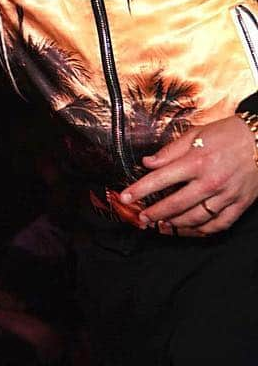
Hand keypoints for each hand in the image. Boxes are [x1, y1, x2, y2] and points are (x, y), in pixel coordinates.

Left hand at [120, 116, 257, 234]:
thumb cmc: (228, 134)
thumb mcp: (196, 134)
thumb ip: (170, 151)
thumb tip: (147, 163)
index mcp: (197, 161)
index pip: (160, 179)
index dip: (140, 190)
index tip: (125, 197)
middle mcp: (210, 180)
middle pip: (175, 204)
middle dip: (154, 213)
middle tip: (142, 218)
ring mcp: (226, 195)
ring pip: (195, 218)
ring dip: (175, 225)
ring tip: (161, 226)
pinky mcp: (240, 204)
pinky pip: (218, 224)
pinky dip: (201, 231)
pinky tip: (188, 230)